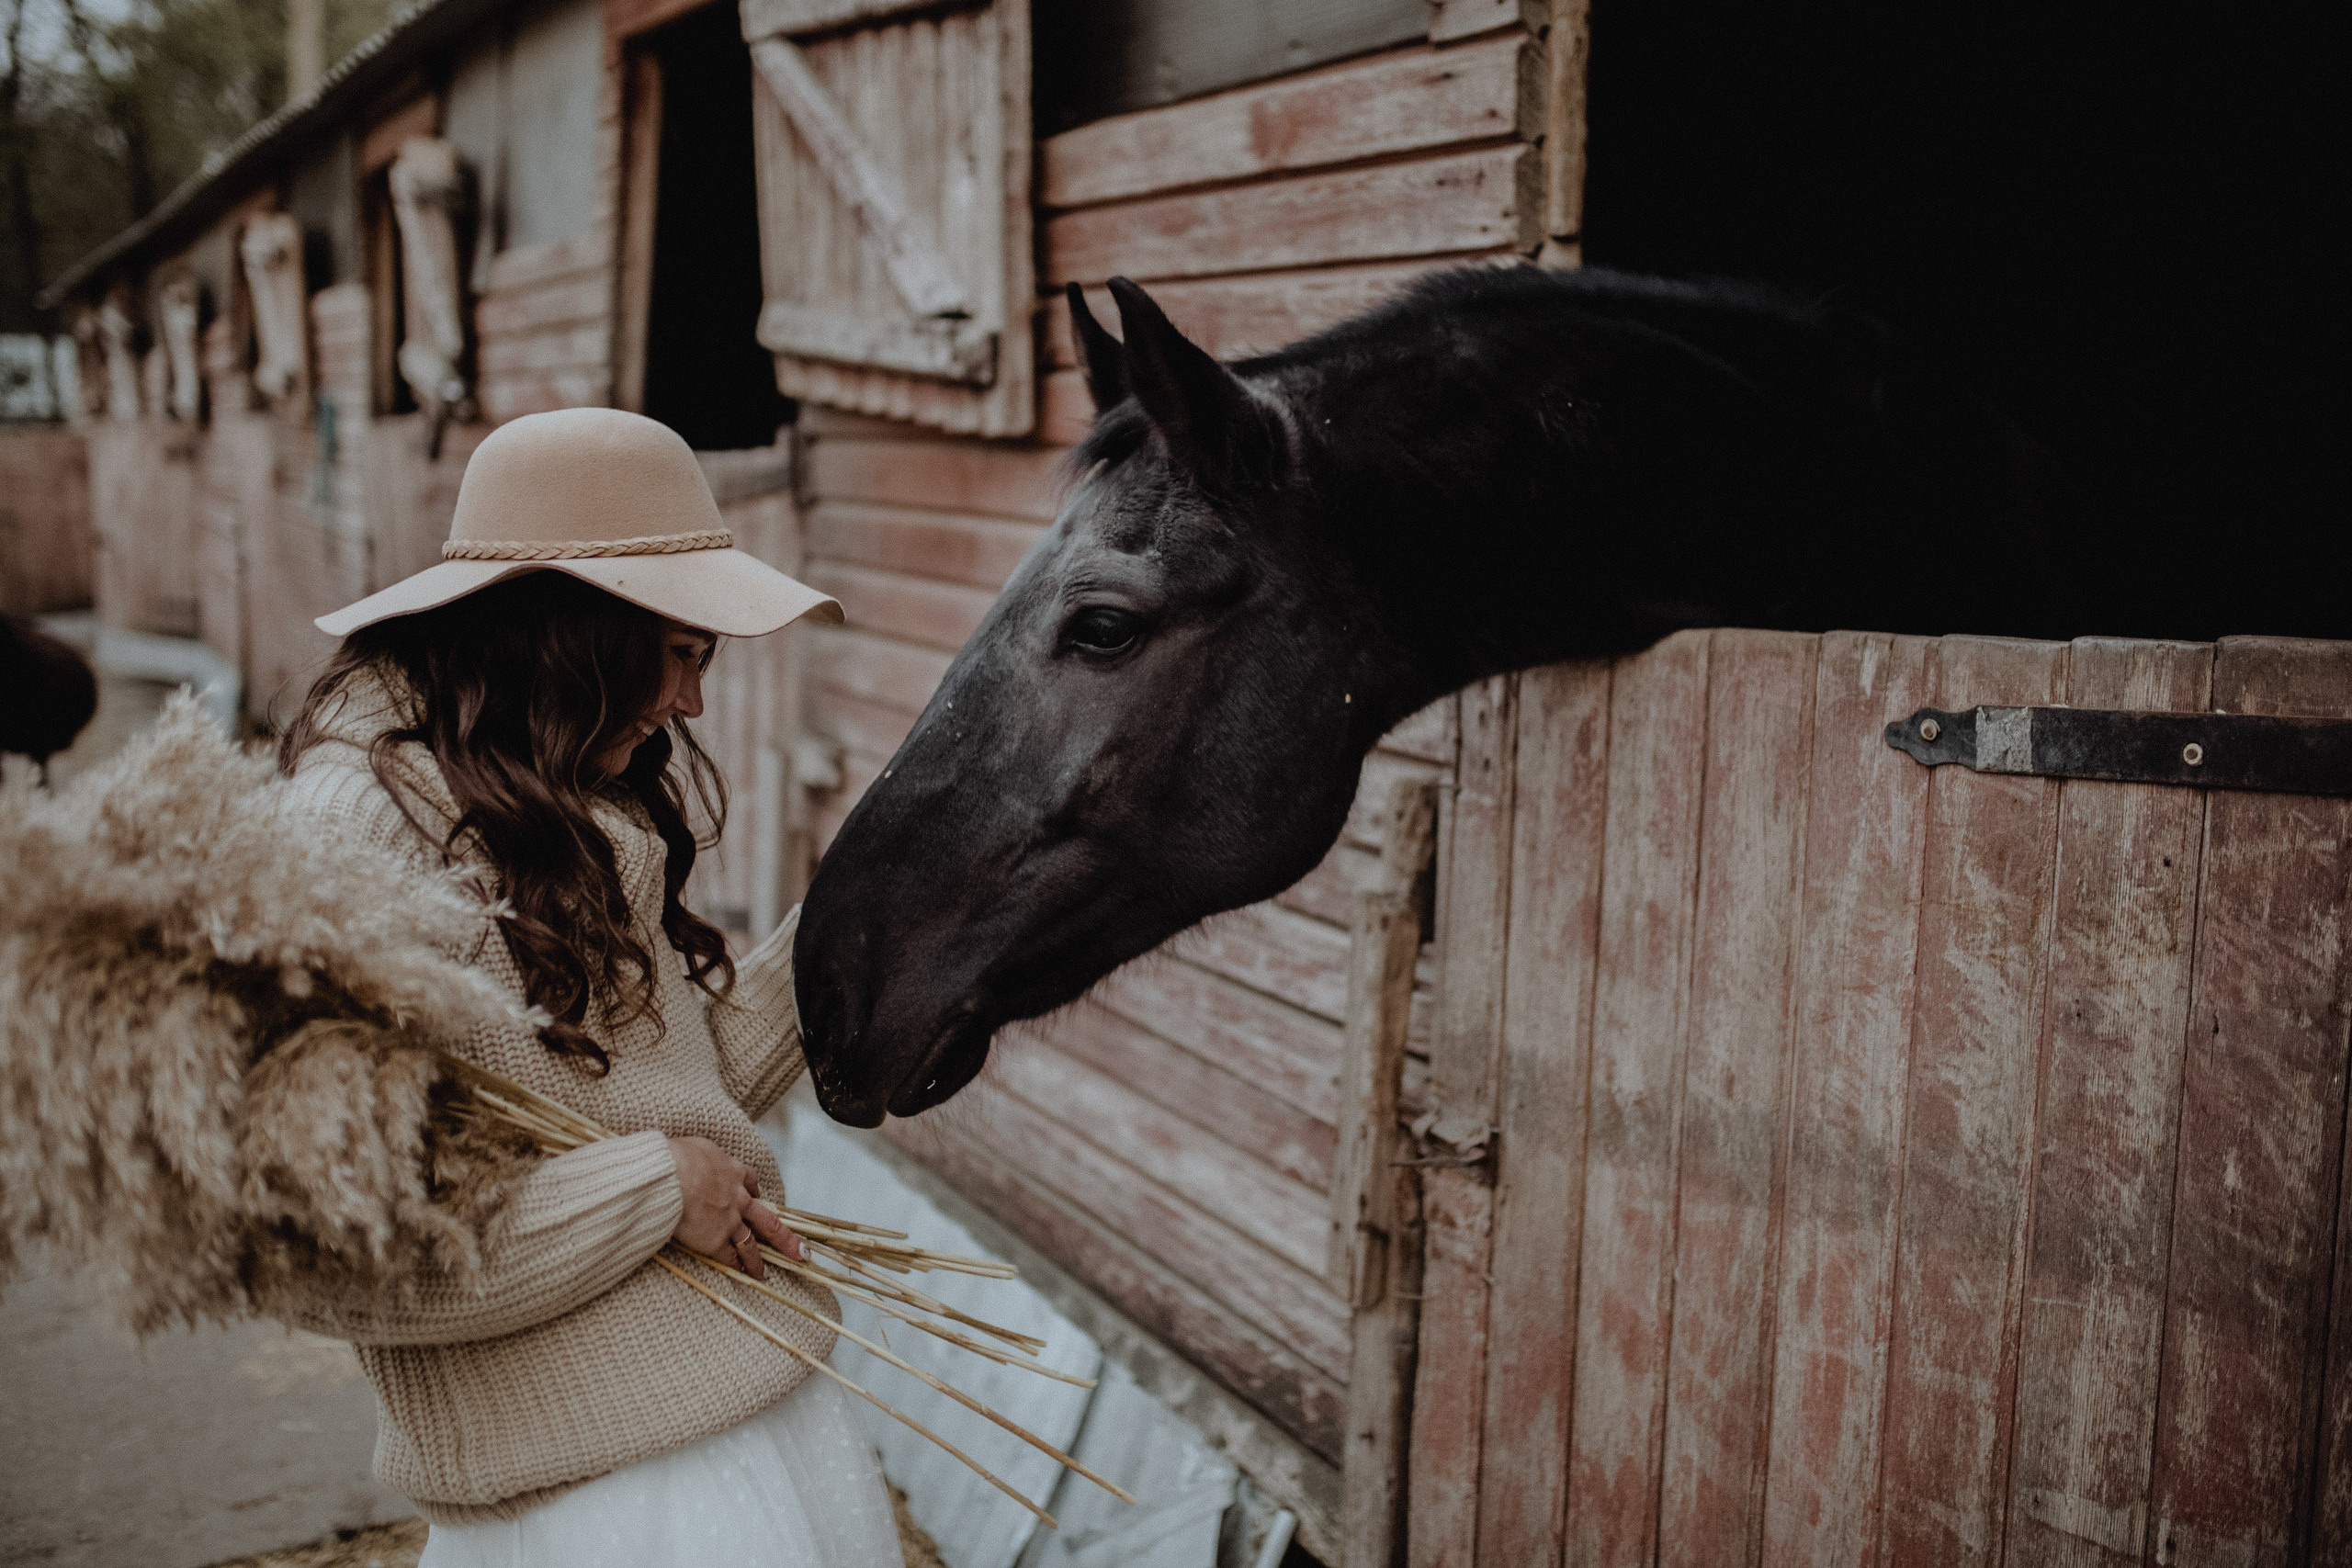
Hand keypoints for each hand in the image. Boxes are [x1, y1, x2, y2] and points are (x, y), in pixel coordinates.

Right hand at [667, 1136, 804, 1279]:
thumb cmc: (679, 1157)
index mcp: (733, 1172)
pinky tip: (740, 1273)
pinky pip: (728, 1256)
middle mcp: (738, 1199)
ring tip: (764, 1273)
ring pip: (750, 1244)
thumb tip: (697, 1156)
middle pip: (768, 1221)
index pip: (750, 1180)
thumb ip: (705, 1157)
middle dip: (785, 1238)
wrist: (672, 1177)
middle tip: (800, 1252)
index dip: (754, 1190)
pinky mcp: (715, 1240)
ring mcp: (729, 1221)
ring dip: (757, 1260)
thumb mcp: (699, 1147)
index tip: (756, 1195)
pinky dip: (735, 1265)